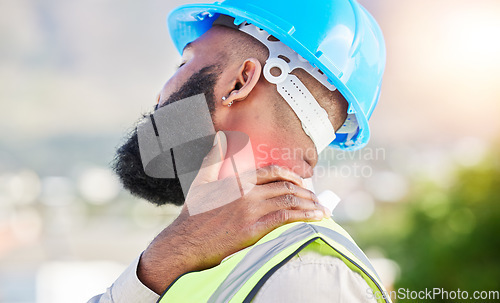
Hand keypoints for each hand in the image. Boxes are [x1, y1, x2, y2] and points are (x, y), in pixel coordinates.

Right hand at [138, 131, 328, 293]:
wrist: (186, 241)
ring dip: (309, 204)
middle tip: (317, 199)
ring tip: (322, 210)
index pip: (272, 172)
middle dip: (306, 192)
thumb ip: (214, 158)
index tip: (302, 183)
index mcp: (238, 180)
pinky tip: (316, 218)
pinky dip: (304, 216)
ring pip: (289, 200)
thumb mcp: (201, 180)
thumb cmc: (193, 213)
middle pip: (286, 187)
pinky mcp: (255, 229)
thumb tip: (221, 137)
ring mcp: (252, 210)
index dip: (291, 175)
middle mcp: (247, 192)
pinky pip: (286, 218)